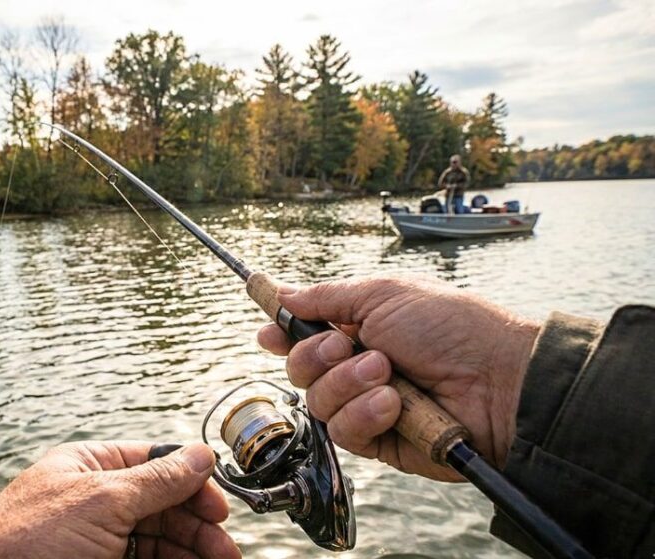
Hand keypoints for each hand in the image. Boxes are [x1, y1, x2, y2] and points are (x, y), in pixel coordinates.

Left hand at [0, 441, 240, 558]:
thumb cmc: (30, 540)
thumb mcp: (101, 500)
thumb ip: (156, 479)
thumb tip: (202, 454)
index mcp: (91, 468)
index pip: (154, 464)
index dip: (191, 483)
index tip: (219, 509)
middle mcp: (96, 500)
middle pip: (163, 507)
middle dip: (197, 528)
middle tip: (226, 553)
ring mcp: (97, 539)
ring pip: (158, 541)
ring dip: (190, 551)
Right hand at [257, 277, 539, 481]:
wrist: (499, 381)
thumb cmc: (450, 327)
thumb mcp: (383, 295)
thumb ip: (326, 298)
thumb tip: (281, 293)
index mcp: (358, 328)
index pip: (303, 334)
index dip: (282, 333)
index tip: (268, 331)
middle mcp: (357, 368)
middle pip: (299, 369)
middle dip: (315, 356)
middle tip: (347, 347)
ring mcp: (366, 406)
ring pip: (316, 402)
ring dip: (347, 384)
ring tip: (387, 373)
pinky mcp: (379, 441)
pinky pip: (343, 432)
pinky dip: (364, 414)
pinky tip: (394, 404)